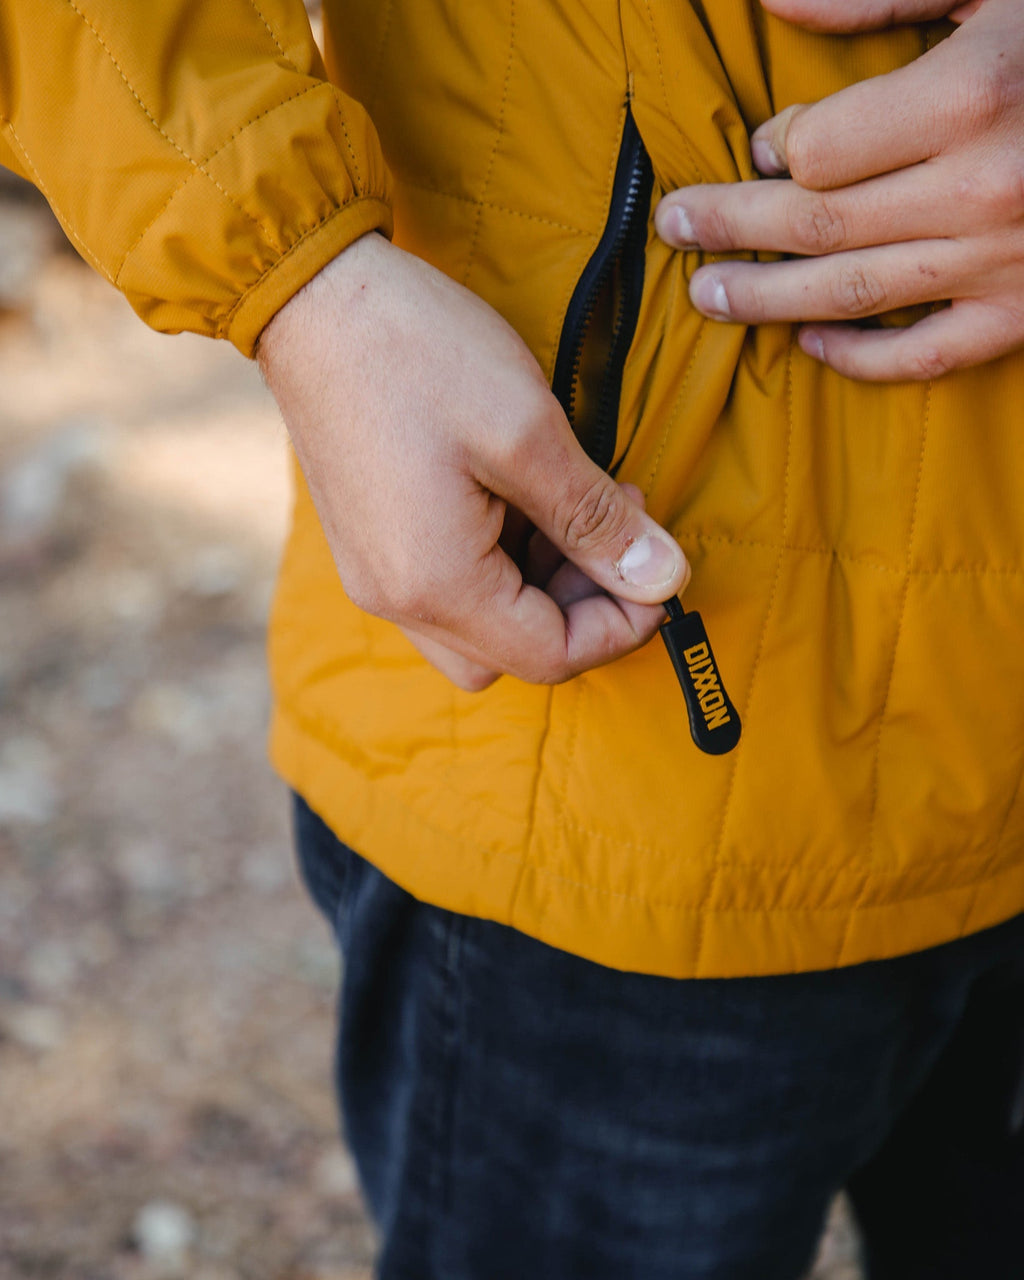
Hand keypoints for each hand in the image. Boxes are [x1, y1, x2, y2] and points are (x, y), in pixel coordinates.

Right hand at [257, 233, 687, 691]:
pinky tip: (522, 497)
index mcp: (436, 584)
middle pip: (513, 655)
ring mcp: (376, 574)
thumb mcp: (528, 434)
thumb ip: (597, 520)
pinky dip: (501, 564)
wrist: (314, 298)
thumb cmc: (419, 353)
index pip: (551, 656)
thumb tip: (666, 578)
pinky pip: (450, 589)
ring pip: (482, 628)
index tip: (659, 568)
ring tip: (574, 502)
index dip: (622, 625)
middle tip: (617, 533)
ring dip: (543, 586)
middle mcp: (397, 599)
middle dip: (580, 610)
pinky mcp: (371, 545)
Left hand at [654, 0, 1023, 381]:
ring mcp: (1001, 262)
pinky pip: (924, 356)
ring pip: (849, 294)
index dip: (772, 148)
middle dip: (728, 228)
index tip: (761, 145)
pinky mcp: (1022, 313)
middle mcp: (978, 190)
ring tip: (707, 296)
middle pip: (811, 224)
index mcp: (970, 96)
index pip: (815, 148)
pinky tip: (813, 348)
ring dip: (765, 300)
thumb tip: (769, 0)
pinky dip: (862, 359)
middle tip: (673, 228)